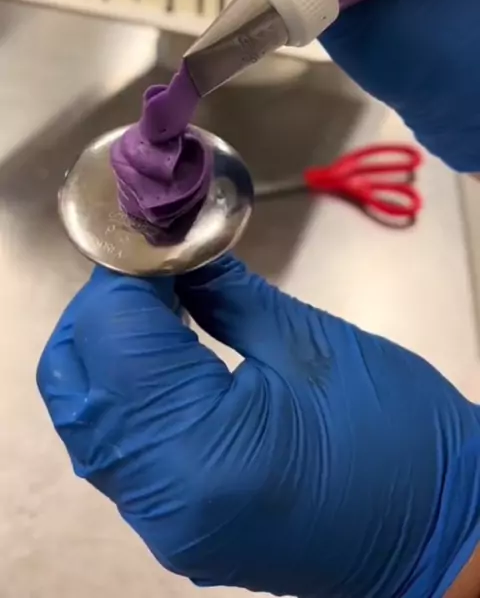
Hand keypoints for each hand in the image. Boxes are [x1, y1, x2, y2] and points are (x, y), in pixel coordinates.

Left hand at [37, 258, 479, 597]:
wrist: (440, 535)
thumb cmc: (398, 437)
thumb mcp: (310, 346)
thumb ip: (224, 292)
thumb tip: (176, 252)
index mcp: (200, 452)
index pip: (112, 335)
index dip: (123, 269)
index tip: (153, 230)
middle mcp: (160, 499)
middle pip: (75, 377)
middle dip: (103, 306)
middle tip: (155, 263)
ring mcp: (163, 522)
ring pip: (85, 412)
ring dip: (108, 344)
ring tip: (160, 297)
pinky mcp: (174, 524)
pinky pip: (117, 443)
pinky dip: (124, 386)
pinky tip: (164, 348)